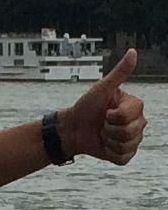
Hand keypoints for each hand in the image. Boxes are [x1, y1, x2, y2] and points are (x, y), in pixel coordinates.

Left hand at [59, 48, 146, 163]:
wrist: (72, 128)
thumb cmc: (85, 107)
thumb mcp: (102, 89)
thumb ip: (119, 73)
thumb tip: (133, 52)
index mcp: (135, 107)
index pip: (130, 115)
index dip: (113, 116)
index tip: (105, 111)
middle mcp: (138, 122)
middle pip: (131, 132)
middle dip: (110, 129)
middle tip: (101, 124)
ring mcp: (132, 139)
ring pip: (128, 145)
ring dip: (109, 141)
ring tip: (102, 133)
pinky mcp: (124, 154)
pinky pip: (123, 158)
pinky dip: (110, 153)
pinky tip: (104, 145)